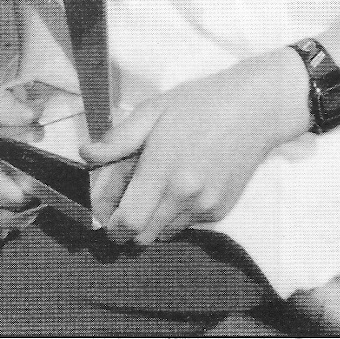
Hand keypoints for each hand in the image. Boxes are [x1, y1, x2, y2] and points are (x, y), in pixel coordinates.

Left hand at [81, 50, 308, 244]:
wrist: (253, 109)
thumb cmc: (198, 104)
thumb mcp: (152, 111)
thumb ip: (118, 139)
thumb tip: (86, 154)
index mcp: (163, 171)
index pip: (128, 221)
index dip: (110, 224)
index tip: (104, 213)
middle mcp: (185, 197)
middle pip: (143, 236)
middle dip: (127, 226)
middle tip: (124, 200)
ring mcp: (206, 207)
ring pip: (165, 234)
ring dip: (152, 221)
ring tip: (152, 188)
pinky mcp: (221, 211)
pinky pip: (188, 225)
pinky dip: (175, 214)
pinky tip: (178, 185)